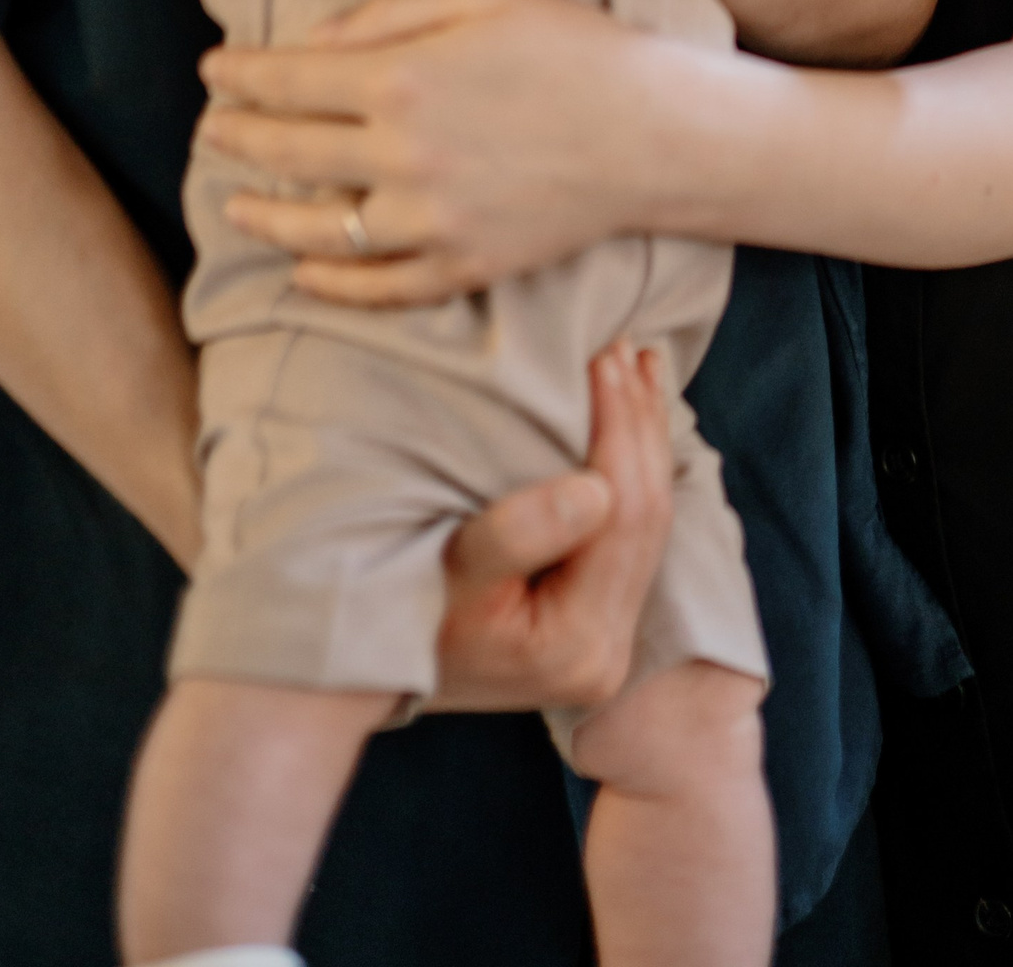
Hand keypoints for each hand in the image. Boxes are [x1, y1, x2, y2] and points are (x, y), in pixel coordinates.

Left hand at [196, 0, 665, 303]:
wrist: (655, 131)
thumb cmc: (573, 45)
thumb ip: (388, 13)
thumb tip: (313, 41)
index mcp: (401, 79)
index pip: (286, 80)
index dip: (239, 76)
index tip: (214, 71)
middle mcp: (402, 156)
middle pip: (290, 152)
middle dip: (238, 138)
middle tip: (211, 128)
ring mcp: (431, 221)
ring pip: (318, 229)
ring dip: (265, 217)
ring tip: (234, 204)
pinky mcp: (465, 266)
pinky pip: (379, 286)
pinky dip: (333, 283)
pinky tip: (306, 270)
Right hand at [430, 343, 672, 711]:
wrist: (363, 669)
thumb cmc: (396, 612)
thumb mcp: (448, 571)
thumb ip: (517, 536)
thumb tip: (596, 489)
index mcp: (577, 642)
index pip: (623, 514)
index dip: (620, 426)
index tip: (604, 354)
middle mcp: (606, 650)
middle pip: (647, 515)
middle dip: (639, 423)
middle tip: (623, 343)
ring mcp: (607, 639)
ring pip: (649, 519)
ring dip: (644, 438)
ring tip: (639, 364)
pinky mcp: (597, 620)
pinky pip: (633, 531)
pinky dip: (635, 466)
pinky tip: (634, 416)